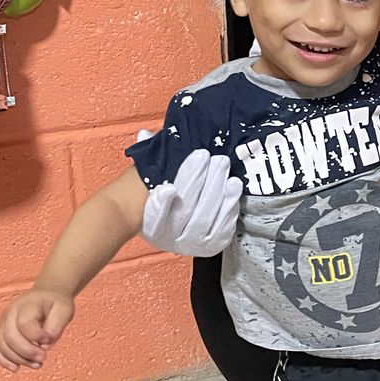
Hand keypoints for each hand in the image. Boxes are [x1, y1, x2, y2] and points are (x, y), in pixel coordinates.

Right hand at [0, 290, 73, 371]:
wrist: (46, 297)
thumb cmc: (55, 304)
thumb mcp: (64, 310)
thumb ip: (56, 326)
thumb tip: (45, 345)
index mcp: (26, 305)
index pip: (24, 323)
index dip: (36, 336)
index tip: (48, 340)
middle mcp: (10, 314)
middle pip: (10, 337)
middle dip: (27, 352)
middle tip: (43, 358)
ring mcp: (2, 324)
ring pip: (3, 346)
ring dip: (19, 359)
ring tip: (37, 364)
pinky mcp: (0, 334)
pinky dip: (5, 361)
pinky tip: (17, 368)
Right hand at [137, 139, 242, 256]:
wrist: (176, 227)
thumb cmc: (163, 195)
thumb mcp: (153, 178)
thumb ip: (150, 157)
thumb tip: (147, 134)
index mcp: (148, 223)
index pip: (154, 213)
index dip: (161, 204)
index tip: (169, 189)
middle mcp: (168, 239)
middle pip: (185, 211)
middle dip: (199, 182)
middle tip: (212, 158)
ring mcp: (191, 244)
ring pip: (206, 219)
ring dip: (218, 193)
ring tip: (226, 170)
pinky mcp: (211, 246)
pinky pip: (223, 228)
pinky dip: (229, 208)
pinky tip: (232, 189)